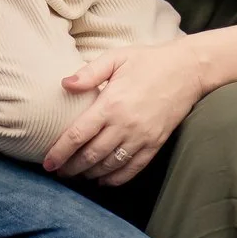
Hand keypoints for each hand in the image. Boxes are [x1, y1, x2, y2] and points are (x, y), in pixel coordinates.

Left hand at [44, 41, 209, 184]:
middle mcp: (125, 124)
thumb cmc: (148, 61)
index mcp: (111, 103)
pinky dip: (116, 179)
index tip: (48, 163)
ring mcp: (142, 137)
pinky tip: (104, 180)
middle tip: (58, 172)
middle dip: (71, 168)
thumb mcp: (116, 57)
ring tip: (77, 175)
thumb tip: (64, 84)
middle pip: (90, 155)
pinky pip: (133, 168)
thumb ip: (89, 72)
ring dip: (90, 174)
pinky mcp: (156, 144)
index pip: (77, 135)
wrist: (188, 70)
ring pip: (109, 165)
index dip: (59, 152)